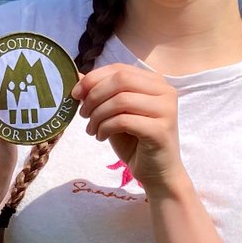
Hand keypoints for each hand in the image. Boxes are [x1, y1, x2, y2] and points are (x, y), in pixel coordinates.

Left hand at [73, 63, 184, 192]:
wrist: (157, 173)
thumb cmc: (135, 142)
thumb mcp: (114, 113)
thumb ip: (100, 94)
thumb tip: (76, 77)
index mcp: (155, 82)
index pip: (119, 69)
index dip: (94, 78)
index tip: (76, 94)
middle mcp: (165, 91)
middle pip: (121, 80)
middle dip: (94, 95)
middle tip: (83, 114)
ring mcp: (166, 110)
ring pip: (121, 100)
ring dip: (98, 115)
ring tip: (91, 129)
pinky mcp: (160, 130)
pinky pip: (123, 121)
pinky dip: (105, 127)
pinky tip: (101, 137)